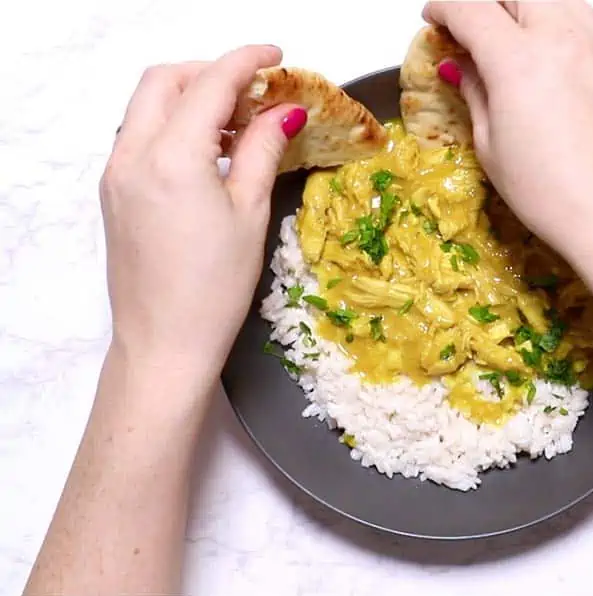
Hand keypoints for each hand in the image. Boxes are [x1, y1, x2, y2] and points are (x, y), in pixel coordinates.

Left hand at [103, 45, 300, 376]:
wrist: (163, 342)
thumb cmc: (215, 288)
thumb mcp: (250, 213)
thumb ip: (261, 151)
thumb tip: (281, 112)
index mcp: (172, 158)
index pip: (209, 84)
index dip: (246, 62)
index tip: (277, 59)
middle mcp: (133, 155)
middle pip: (166, 81)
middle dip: (211, 72)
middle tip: (257, 88)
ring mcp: (116, 172)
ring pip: (148, 105)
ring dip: (191, 97)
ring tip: (240, 122)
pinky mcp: (114, 191)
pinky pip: (140, 135)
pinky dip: (175, 124)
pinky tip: (211, 150)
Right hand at [423, 1, 592, 256]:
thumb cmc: (554, 193)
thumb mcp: (492, 145)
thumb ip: (476, 91)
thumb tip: (463, 65)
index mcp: (519, 59)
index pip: (470, 6)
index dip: (444, 8)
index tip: (436, 20)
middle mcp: (564, 39)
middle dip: (488, 3)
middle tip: (472, 27)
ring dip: (528, 6)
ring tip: (514, 38)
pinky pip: (589, 20)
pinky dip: (563, 22)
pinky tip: (554, 56)